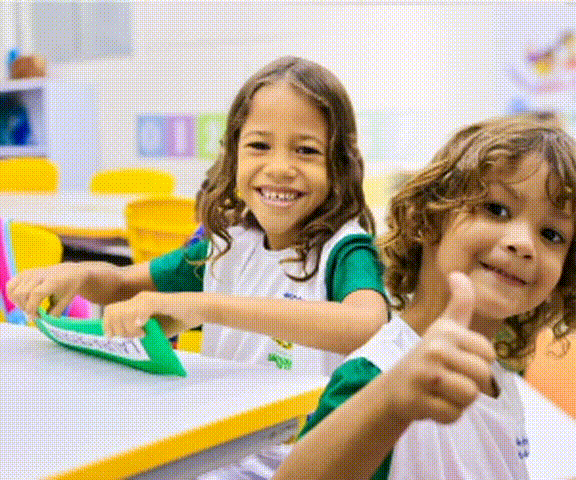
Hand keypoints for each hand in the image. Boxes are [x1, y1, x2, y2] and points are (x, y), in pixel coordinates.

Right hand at [6, 263, 85, 319]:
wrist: (71, 271)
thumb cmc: (70, 287)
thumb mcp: (67, 300)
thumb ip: (55, 312)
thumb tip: (43, 323)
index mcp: (53, 280)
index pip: (36, 294)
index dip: (32, 308)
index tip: (36, 317)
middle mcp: (39, 275)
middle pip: (22, 293)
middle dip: (25, 307)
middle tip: (35, 313)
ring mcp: (30, 273)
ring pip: (14, 290)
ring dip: (18, 302)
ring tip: (29, 306)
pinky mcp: (24, 273)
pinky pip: (11, 286)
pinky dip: (13, 295)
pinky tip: (23, 300)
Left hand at [102, 292, 194, 337]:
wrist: (198, 310)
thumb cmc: (177, 319)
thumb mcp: (154, 330)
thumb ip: (139, 333)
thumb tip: (125, 343)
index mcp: (135, 305)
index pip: (110, 312)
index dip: (107, 326)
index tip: (115, 338)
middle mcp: (139, 299)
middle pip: (112, 312)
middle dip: (118, 329)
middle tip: (134, 337)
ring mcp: (148, 299)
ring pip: (124, 311)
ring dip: (129, 327)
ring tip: (143, 334)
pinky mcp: (160, 300)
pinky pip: (142, 307)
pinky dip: (139, 318)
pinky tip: (144, 325)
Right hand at [385, 271, 496, 424]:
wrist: (394, 387)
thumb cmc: (427, 356)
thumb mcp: (444, 327)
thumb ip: (460, 303)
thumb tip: (458, 273)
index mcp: (445, 333)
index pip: (489, 354)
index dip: (478, 362)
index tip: (458, 360)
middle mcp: (434, 350)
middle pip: (482, 377)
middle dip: (471, 384)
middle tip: (450, 379)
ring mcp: (425, 376)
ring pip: (470, 396)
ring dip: (459, 400)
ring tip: (442, 391)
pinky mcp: (418, 400)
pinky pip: (453, 414)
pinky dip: (446, 414)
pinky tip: (432, 403)